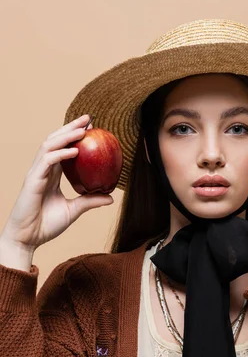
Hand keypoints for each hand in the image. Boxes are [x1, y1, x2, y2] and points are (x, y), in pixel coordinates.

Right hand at [0, 114, 113, 252]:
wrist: (27, 239)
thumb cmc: (46, 225)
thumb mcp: (74, 211)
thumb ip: (90, 201)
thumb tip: (111, 197)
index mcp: (51, 174)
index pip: (63, 148)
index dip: (74, 136)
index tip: (91, 127)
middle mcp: (43, 170)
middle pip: (55, 140)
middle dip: (71, 127)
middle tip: (89, 118)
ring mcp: (36, 173)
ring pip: (50, 145)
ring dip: (66, 135)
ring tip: (83, 128)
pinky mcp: (33, 181)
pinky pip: (47, 161)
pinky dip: (61, 154)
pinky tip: (75, 150)